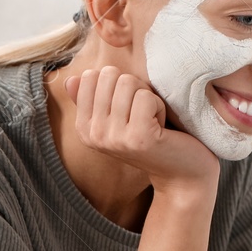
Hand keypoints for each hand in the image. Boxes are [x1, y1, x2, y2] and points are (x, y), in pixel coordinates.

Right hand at [63, 66, 218, 192]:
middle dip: (133, 87)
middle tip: (142, 113)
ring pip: (128, 83)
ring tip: (152, 121)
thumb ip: (93, 99)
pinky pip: (146, 96)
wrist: (180, 175)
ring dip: (148, 97)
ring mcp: (114, 137)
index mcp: (84, 128)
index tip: (127, 107)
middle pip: (110, 75)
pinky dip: (159, 106)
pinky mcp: (138, 138)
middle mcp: (94, 135)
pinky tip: (160, 127)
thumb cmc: (150, 138)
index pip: (90, 76)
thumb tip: (70, 79)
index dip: (116, 83)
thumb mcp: (116, 118)